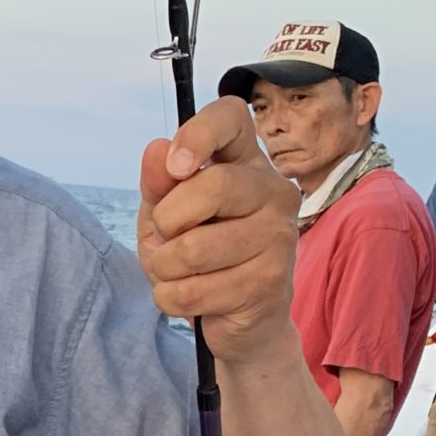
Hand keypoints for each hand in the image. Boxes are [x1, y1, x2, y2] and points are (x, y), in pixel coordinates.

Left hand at [137, 97, 298, 361]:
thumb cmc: (199, 254)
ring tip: (178, 272)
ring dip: (164, 268)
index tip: (175, 166)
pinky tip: (191, 296)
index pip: (232, 117)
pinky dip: (171, 299)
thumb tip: (156, 149)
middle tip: (166, 238)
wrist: (240, 318)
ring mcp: (278, 237)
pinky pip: (192, 291)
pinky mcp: (270, 283)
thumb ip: (159, 184)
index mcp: (246, 162)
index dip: (199, 132)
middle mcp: (273, 191)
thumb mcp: (167, 214)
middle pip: (214, 185)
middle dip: (167, 220)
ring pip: (193, 249)